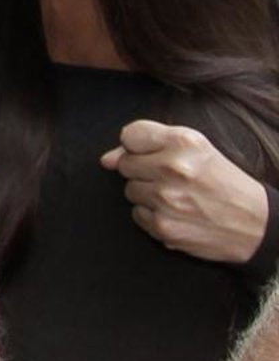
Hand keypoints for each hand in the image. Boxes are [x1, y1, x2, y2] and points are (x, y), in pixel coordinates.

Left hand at [102, 120, 268, 265]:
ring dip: (147, 194)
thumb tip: (106, 160)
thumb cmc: (223, 183)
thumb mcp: (196, 150)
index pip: (130, 135)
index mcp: (184, 142)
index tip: (154, 154)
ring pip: (129, 190)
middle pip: (125, 164)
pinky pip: (136, 214)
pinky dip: (152, 215)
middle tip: (170, 178)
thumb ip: (149, 145)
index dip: (138, 146)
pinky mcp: (163, 226)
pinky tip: (175, 214)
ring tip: (176, 196)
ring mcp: (166, 199)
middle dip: (142, 170)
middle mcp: (173, 168)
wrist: (255, 225)